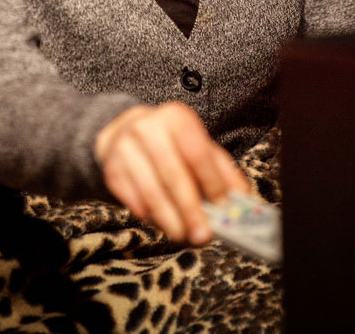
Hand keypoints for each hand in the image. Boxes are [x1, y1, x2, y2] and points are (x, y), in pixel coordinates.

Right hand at [95, 101, 249, 244]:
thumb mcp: (198, 146)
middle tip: (203, 236)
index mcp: (177, 118)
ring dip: (169, 219)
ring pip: (151, 190)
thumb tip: (243, 198)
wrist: (123, 132)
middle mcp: (148, 127)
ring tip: (183, 236)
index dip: (212, 183)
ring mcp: (125, 147)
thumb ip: (222, 170)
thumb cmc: (171, 144)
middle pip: (173, 174)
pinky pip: (131, 198)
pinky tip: (159, 222)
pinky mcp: (111, 168)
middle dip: (190, 209)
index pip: (197, 153)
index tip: (223, 208)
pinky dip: (147, 214)